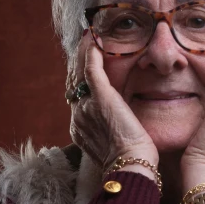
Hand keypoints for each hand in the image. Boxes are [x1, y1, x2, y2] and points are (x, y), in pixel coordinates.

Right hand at [69, 31, 158, 171]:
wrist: (131, 165)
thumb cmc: (131, 161)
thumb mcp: (115, 143)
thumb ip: (112, 130)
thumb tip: (121, 122)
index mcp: (80, 128)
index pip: (76, 97)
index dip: (79, 79)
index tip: (85, 65)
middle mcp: (78, 116)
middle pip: (73, 83)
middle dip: (77, 63)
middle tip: (85, 44)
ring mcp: (86, 106)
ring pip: (78, 74)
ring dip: (82, 54)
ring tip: (87, 38)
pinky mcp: (100, 98)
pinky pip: (91, 69)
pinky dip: (91, 53)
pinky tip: (95, 40)